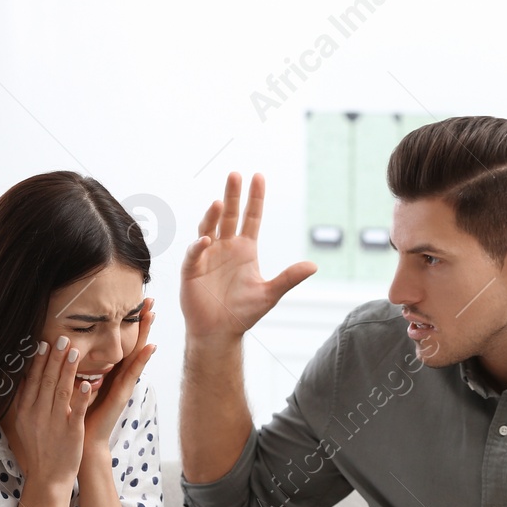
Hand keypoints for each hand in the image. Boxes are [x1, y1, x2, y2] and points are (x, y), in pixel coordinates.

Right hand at [3, 334, 97, 491]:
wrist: (47, 477)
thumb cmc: (38, 449)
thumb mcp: (24, 424)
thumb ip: (25, 401)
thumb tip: (24, 377)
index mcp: (26, 411)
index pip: (33, 380)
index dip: (39, 361)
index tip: (44, 343)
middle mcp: (38, 414)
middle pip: (47, 381)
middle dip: (54, 358)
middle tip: (62, 338)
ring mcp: (55, 423)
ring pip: (61, 391)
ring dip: (67, 369)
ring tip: (74, 351)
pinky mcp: (71, 432)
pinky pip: (76, 411)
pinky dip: (80, 396)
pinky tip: (86, 382)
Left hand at [83, 297, 157, 451]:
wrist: (83, 439)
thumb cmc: (78, 413)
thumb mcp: (77, 383)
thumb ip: (76, 367)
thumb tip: (64, 343)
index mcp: (109, 371)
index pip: (120, 341)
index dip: (127, 322)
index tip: (132, 301)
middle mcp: (119, 375)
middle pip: (133, 342)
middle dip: (142, 321)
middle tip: (151, 299)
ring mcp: (124, 384)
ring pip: (137, 353)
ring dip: (146, 333)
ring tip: (153, 314)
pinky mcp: (123, 394)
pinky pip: (133, 373)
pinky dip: (142, 360)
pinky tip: (150, 347)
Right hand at [181, 172, 315, 344]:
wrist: (220, 332)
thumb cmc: (243, 312)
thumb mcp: (270, 293)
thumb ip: (289, 278)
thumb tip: (313, 266)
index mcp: (245, 249)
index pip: (251, 217)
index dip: (255, 198)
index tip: (258, 177)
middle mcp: (225, 247)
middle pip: (229, 215)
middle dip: (232, 195)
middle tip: (235, 174)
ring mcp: (207, 256)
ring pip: (209, 228)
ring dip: (213, 216)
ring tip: (219, 202)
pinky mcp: (192, 270)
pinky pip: (195, 254)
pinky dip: (199, 246)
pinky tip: (206, 239)